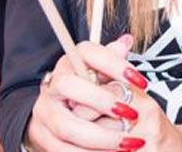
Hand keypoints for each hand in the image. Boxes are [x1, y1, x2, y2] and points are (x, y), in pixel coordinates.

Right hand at [25, 35, 150, 151]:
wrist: (63, 114)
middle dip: (102, 102)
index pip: (87, 53)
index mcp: (70, 62)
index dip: (115, 64)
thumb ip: (114, 61)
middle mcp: (52, 84)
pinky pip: (61, 149)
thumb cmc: (93, 91)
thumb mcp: (105, 76)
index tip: (141, 82)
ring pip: (66, 126)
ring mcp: (43, 111)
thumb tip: (126, 41)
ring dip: (101, 138)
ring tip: (128, 144)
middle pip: (69, 87)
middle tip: (132, 115)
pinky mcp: (40, 135)